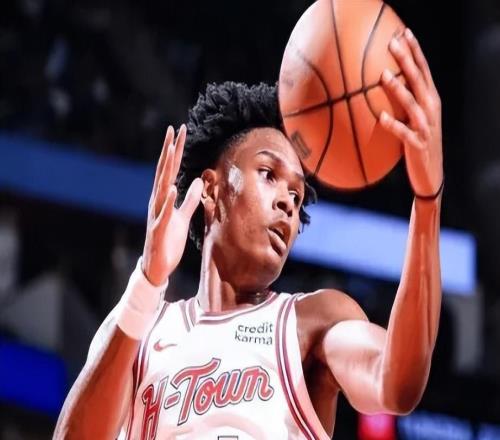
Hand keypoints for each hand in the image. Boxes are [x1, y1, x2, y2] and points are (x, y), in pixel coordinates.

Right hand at [142, 125, 202, 285]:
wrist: (158, 266)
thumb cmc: (169, 241)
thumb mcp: (183, 217)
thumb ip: (190, 200)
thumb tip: (197, 180)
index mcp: (164, 198)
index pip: (171, 170)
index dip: (176, 151)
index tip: (180, 131)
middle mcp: (157, 202)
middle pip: (164, 172)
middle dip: (169, 150)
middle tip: (174, 130)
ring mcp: (157, 214)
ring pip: (161, 187)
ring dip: (166, 169)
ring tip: (170, 150)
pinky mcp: (159, 229)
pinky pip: (164, 214)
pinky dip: (168, 201)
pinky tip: (172, 189)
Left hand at [379, 28, 442, 197]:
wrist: (430, 174)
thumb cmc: (417, 143)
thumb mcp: (414, 119)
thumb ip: (404, 102)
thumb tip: (380, 84)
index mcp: (430, 100)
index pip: (423, 71)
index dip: (415, 51)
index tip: (404, 33)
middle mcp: (430, 110)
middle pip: (418, 80)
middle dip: (406, 60)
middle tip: (393, 43)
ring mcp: (425, 127)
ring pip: (412, 104)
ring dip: (398, 89)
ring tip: (383, 75)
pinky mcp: (417, 145)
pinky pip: (404, 134)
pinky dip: (393, 125)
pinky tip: (381, 117)